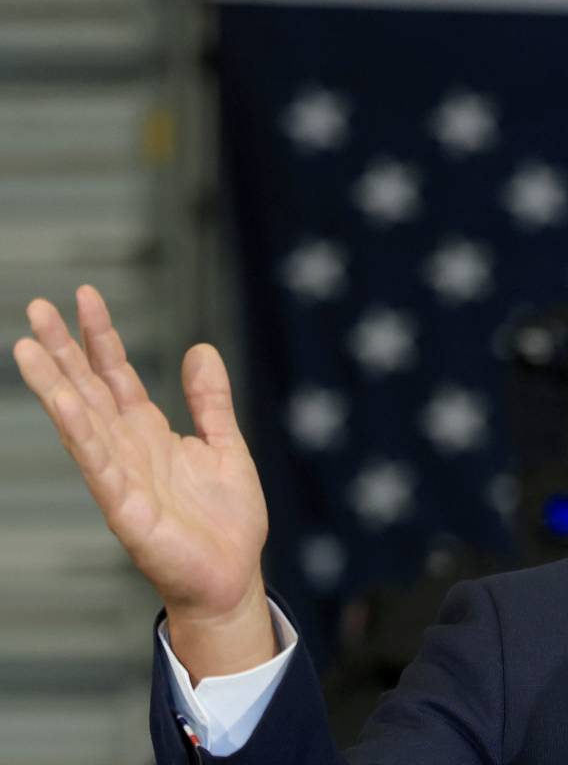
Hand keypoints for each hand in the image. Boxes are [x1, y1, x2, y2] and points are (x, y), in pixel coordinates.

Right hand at [12, 286, 273, 677]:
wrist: (232, 579)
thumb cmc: (226, 521)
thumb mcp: (226, 445)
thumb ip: (210, 401)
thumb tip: (200, 348)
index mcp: (149, 432)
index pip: (116, 374)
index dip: (100, 336)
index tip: (85, 296)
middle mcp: (127, 449)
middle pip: (87, 389)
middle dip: (63, 349)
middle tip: (36, 306)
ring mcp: (120, 476)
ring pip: (80, 421)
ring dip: (54, 384)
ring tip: (27, 347)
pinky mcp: (124, 508)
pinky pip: (97, 464)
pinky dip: (80, 432)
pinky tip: (62, 402)